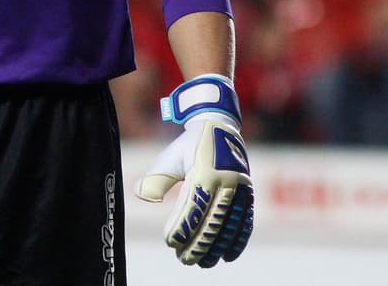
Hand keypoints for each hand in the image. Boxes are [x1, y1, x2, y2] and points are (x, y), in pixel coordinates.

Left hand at [135, 76, 253, 267]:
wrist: (219, 126)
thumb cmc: (188, 145)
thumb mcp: (171, 157)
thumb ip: (157, 177)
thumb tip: (140, 194)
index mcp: (203, 171)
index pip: (192, 207)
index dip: (181, 227)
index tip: (169, 242)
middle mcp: (224, 181)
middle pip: (211, 221)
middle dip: (197, 244)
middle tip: (183, 259)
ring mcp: (238, 188)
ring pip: (228, 225)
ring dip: (216, 247)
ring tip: (203, 262)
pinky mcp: (247, 192)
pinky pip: (244, 220)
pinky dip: (238, 240)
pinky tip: (227, 255)